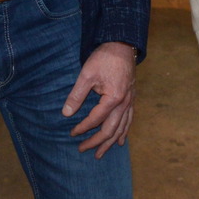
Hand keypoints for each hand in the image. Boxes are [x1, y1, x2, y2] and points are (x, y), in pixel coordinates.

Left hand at [63, 42, 136, 157]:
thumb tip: (66, 113)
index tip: (72, 133)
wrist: (122, 45)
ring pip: (122, 128)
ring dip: (110, 142)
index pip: (95, 119)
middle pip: (110, 129)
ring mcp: (130, 101)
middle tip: (82, 149)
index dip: (82, 128)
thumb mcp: (86, 74)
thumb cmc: (104, 58)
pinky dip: (124, 131)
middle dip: (96, 142)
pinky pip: (129, 119)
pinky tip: (121, 140)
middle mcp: (124, 103)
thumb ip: (77, 95)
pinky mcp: (132, 98)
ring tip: (100, 153)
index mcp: (113, 98)